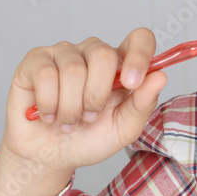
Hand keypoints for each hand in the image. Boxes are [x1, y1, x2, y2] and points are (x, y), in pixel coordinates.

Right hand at [0, 28, 168, 175]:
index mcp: (121, 64)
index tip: (132, 83)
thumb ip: (143, 103)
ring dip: (71, 107)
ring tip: (68, 121)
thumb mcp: (123, 128)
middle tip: (89, 117)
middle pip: (104, 55)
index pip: (140, 39)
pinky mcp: (36, 60)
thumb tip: (160, 76)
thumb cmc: (89, 138)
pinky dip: (49, 104)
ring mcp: (64, 53)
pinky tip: (48, 114)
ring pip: (73, 70)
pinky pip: (46, 74)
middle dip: (96, 96)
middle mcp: (93, 52)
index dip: (139, 55)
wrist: (50, 157)